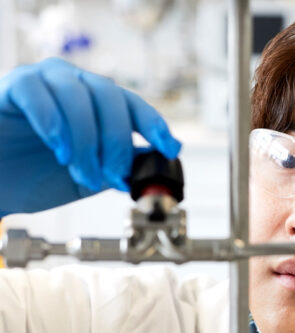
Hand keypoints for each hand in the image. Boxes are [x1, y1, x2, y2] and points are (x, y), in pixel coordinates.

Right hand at [0, 57, 181, 216]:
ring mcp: (42, 81)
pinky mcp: (12, 87)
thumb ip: (117, 169)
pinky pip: (36, 91)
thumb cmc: (35, 178)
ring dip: (87, 141)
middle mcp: (73, 85)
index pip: (132, 105)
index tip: (171, 148)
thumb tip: (150, 163)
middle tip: (112, 177)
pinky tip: (59, 148)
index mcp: (95, 105)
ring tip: (81, 173)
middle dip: (117, 142)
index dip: (155, 125)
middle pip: (110, 97)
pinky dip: (53, 121)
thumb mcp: (87, 179)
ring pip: (79, 96)